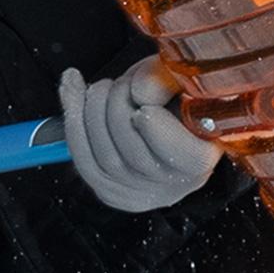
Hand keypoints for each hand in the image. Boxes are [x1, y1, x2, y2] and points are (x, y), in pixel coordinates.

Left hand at [59, 55, 218, 213]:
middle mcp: (174, 186)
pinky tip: (71, 89)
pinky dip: (72, 121)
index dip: (155, 128)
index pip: (182, 156)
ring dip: (91, 112)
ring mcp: (140, 195)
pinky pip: (84, 162)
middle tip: (119, 83)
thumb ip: (166, 80)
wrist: (166, 115)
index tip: (143, 104)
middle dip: (117, 107)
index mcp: (202, 158)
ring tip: (99, 87)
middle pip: (134, 154)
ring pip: (103, 158)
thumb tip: (138, 92)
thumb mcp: (180, 77)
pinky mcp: (112, 192)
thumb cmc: (177, 92)